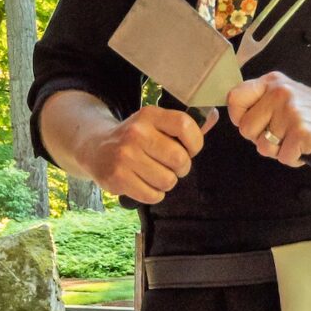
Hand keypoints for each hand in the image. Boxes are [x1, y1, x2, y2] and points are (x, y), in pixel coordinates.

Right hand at [87, 103, 216, 203]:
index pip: (185, 126)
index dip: (195, 143)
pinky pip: (153, 195)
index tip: (190, 149)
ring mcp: (125, 156)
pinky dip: (154, 194)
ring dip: (166, 182)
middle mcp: (136, 133)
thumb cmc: (136, 138)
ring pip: (168, 181)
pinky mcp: (118, 177)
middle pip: (180, 159)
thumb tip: (215, 116)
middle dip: (181, 168)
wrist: (96, 148)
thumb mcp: (155, 123)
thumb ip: (183, 125)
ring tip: (154, 173)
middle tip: (170, 166)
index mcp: (150, 115)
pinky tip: (143, 182)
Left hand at [226, 71, 310, 166]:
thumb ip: (262, 102)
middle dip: (261, 139)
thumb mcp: (288, 96)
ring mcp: (291, 112)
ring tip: (297, 140)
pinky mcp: (301, 133)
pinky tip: (307, 147)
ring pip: (264, 147)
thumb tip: (236, 115)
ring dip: (280, 151)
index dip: (239, 117)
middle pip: (245, 129)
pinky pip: (283, 157)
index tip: (255, 123)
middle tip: (283, 135)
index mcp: (273, 82)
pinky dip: (295, 159)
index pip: (235, 97)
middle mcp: (280, 93)